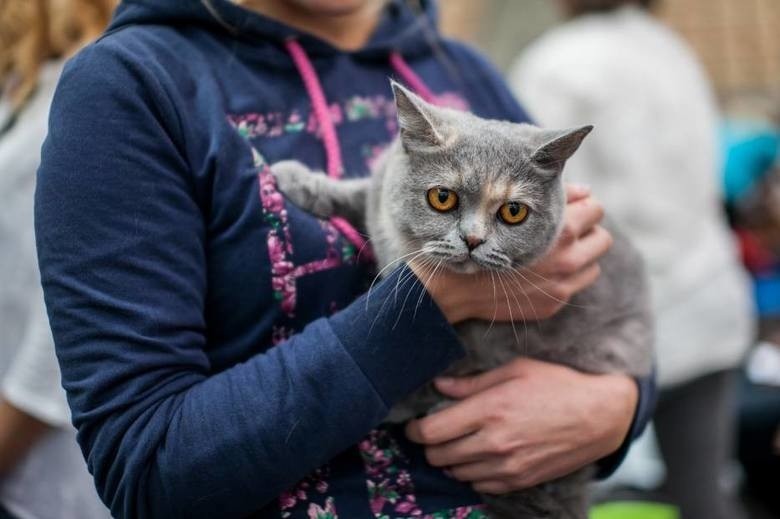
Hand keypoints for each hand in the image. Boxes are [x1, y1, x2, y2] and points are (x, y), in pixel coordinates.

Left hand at [405, 358, 637, 493]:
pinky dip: (473, 474)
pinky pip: (480, 485)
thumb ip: (473, 382)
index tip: (413, 424)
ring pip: (456, 473)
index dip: (414, 429)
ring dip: (450, 460)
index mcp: (489, 410)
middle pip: (439, 455)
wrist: (601, 416)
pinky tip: (480, 457)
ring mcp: (508, 466)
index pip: (432, 431)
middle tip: (435, 432)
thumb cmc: (559, 384)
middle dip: (430, 445)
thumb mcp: (516, 370)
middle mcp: (494, 442)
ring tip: (457, 443)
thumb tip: (440, 386)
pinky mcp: (521, 480)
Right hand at [416, 184, 611, 323]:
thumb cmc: (479, 241)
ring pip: (594, 264)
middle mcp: (567, 259)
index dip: (583, 205)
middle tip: (566, 229)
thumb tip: (585, 192)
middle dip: (587, 231)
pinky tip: (543, 270)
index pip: (596, 210)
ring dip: (581, 256)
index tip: (570, 208)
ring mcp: (562, 285)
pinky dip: (567, 276)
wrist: (454, 288)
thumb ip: (553, 199)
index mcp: (559, 231)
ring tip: (556, 251)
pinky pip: (577, 285)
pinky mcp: (554, 303)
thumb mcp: (512, 213)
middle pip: (603, 238)